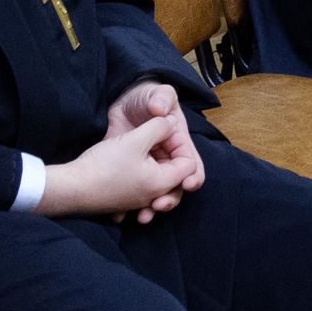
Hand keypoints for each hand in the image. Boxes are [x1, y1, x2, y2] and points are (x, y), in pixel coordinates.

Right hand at [37, 112, 201, 220]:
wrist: (70, 188)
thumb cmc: (104, 165)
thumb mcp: (136, 138)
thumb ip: (159, 127)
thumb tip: (170, 122)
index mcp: (161, 182)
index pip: (189, 167)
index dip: (180, 146)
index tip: (166, 133)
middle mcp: (152, 196)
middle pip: (175, 177)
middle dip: (171, 157)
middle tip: (161, 141)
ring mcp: (136, 200)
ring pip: (156, 183)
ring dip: (155, 167)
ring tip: (148, 150)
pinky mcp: (121, 200)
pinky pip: (138, 188)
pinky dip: (139, 176)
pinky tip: (130, 164)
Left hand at [104, 81, 206, 215]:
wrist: (120, 104)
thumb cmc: (144, 98)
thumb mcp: (155, 93)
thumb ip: (162, 97)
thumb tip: (159, 110)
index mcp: (177, 142)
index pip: (190, 162)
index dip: (192, 175)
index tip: (187, 184)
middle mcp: (165, 158)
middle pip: (174, 185)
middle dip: (170, 198)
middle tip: (159, 206)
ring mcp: (147, 167)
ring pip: (154, 195)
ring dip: (150, 209)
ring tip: (141, 217)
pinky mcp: (129, 174)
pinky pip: (132, 195)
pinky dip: (127, 208)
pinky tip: (120, 215)